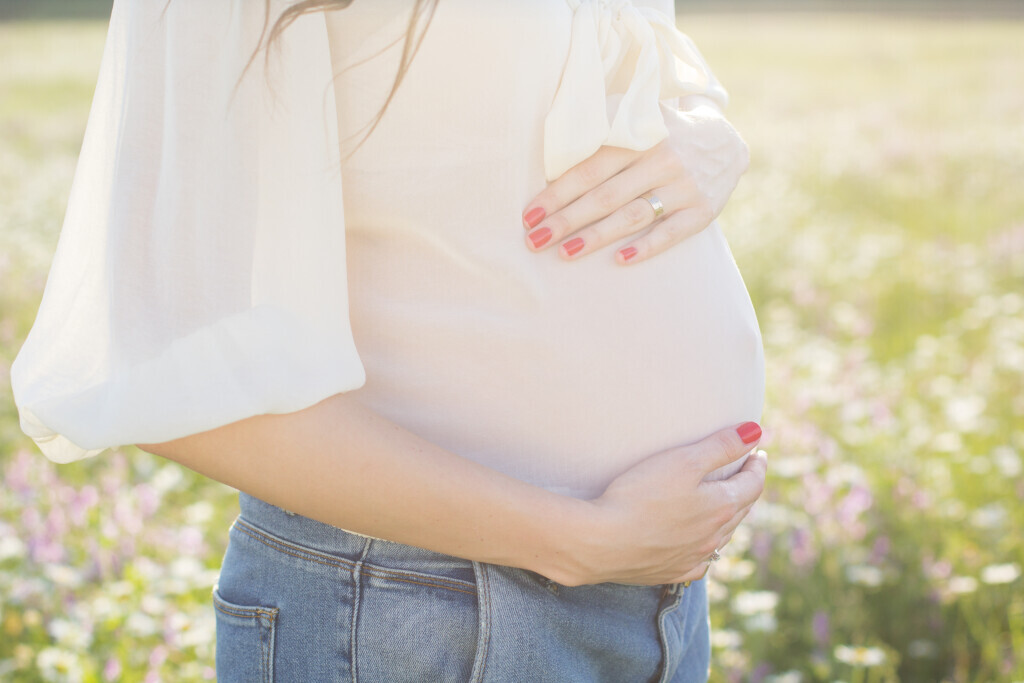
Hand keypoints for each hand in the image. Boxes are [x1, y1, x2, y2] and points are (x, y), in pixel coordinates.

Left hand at [521, 102, 748, 264]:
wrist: (726, 140)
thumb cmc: (662, 134)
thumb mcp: (638, 121)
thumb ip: (603, 131)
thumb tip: (549, 155)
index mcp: (639, 137)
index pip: (589, 168)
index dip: (557, 193)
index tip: (529, 215)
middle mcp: (661, 160)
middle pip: (605, 195)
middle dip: (566, 220)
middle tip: (534, 241)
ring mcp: (683, 187)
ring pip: (633, 216)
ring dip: (596, 237)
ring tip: (564, 254)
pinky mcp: (702, 210)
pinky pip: (672, 233)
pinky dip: (647, 247)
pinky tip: (620, 261)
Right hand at [556, 422, 766, 585]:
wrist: (601, 541)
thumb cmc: (640, 495)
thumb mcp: (683, 461)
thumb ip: (721, 446)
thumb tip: (756, 431)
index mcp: (721, 507)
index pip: (752, 484)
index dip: (757, 466)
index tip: (757, 454)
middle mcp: (713, 536)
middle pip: (741, 510)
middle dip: (747, 489)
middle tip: (746, 473)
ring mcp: (693, 557)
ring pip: (723, 537)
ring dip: (731, 518)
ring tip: (727, 504)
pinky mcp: (670, 571)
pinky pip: (701, 562)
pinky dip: (707, 549)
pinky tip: (702, 547)